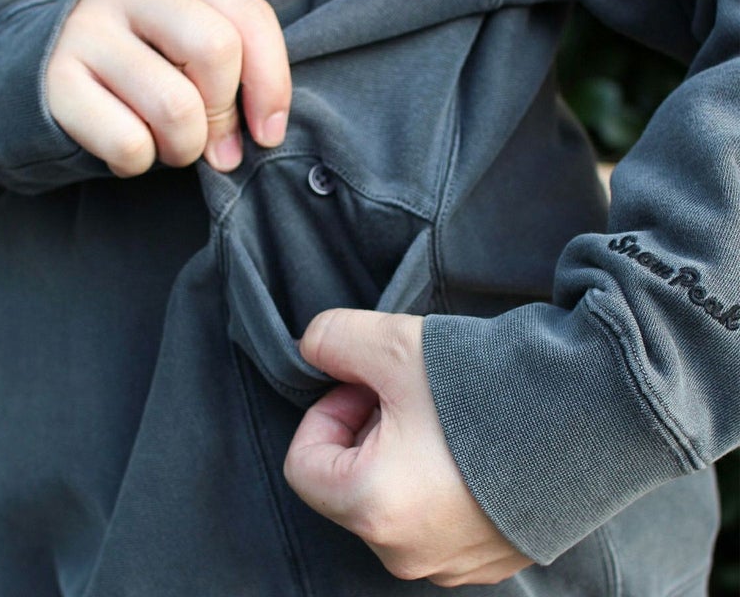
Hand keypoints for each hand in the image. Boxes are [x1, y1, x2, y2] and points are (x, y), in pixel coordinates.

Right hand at [47, 0, 289, 175]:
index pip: (249, 16)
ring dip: (185, 148)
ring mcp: (85, 31)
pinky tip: (130, 149)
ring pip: (176, 106)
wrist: (40, 67)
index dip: (272, 83)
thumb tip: (262, 135)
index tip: (267, 133)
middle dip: (225, 115)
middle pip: (216, 49)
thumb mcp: (186, 47)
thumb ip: (233, 70)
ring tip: (171, 147)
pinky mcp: (54, 81)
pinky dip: (140, 162)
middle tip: (215, 144)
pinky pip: (128, 142)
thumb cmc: (139, 64)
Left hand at [284, 309, 532, 586]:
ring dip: (404, 452)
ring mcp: (455, 562)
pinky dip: (441, 478)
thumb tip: (311, 347)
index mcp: (374, 509)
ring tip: (448, 414)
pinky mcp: (492, 557)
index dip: (329, 411)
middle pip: (350, 482)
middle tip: (410, 392)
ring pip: (394, 498)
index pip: (304, 463)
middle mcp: (410, 552)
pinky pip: (438, 517)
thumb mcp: (392, 343)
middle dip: (368, 429)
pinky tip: (476, 441)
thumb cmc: (489, 386)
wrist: (597, 410)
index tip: (369, 385)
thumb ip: (331, 339)